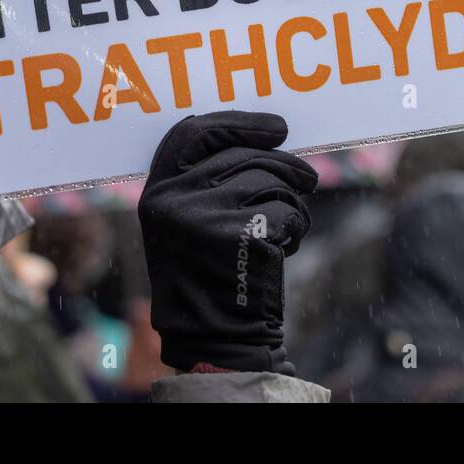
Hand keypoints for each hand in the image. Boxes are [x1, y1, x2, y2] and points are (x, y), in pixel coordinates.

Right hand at [138, 111, 317, 374]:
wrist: (215, 340)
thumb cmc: (209, 278)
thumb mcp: (185, 225)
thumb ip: (206, 183)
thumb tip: (264, 138)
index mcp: (155, 192)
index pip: (192, 133)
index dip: (237, 123)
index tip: (276, 127)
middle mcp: (174, 201)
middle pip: (245, 155)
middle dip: (286, 166)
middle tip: (308, 179)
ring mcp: (205, 218)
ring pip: (272, 181)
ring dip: (292, 202)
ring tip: (286, 229)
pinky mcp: (241, 237)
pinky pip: (285, 211)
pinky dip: (295, 227)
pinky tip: (284, 249)